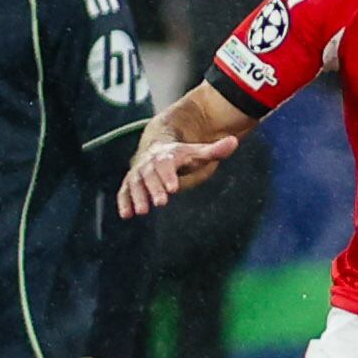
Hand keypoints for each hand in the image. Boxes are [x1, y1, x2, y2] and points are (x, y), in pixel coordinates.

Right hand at [118, 128, 236, 214]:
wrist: (157, 148)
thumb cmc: (183, 155)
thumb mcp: (198, 152)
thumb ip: (215, 150)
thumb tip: (234, 141)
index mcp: (166, 155)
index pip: (166, 164)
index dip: (169, 175)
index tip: (173, 188)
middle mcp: (149, 163)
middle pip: (150, 176)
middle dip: (154, 189)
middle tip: (161, 203)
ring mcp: (138, 173)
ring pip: (135, 184)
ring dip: (137, 197)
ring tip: (141, 212)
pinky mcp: (130, 183)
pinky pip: (124, 191)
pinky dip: (123, 202)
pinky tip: (125, 215)